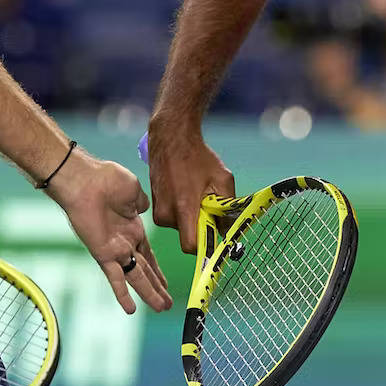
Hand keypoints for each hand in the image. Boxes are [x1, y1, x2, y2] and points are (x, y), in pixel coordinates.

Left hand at [46, 149, 171, 313]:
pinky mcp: (104, 254)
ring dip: (149, 293)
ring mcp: (114, 250)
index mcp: (133, 228)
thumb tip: (144, 208)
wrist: (84, 180)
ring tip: (161, 308)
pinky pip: (115, 277)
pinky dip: (123, 293)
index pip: (148, 255)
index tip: (165, 283)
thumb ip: (141, 203)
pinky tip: (131, 310)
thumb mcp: (133, 190)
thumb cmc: (106, 179)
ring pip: (136, 277)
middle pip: (144, 271)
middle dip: (157, 287)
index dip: (157, 270)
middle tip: (167, 304)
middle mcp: (124, 242)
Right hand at [146, 120, 234, 255]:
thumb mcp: (222, 179)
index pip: (191, 246)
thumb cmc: (198, 157)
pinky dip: (183, 210)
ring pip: (181, 226)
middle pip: (188, 236)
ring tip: (196, 192)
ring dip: (192, 217)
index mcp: (183, 208)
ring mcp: (158, 210)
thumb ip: (228, 208)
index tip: (216, 238)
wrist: (171, 138)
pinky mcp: (155, 206)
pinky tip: (186, 190)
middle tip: (209, 205)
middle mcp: (166, 214)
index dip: (206, 246)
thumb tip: (230, 231)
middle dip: (201, 226)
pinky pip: (173, 217)